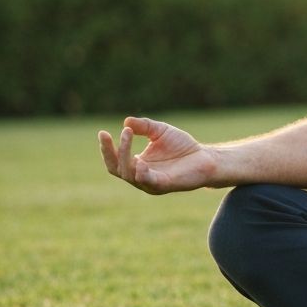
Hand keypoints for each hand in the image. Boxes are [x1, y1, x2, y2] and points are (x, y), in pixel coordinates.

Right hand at [98, 117, 215, 193]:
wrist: (205, 157)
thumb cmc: (182, 146)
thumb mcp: (159, 131)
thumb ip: (144, 126)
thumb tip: (126, 121)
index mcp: (137, 165)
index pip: (115, 160)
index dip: (107, 148)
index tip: (102, 132)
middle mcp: (140, 176)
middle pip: (116, 168)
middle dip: (110, 151)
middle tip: (109, 135)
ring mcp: (151, 183)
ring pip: (128, 174)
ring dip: (124, 154)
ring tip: (127, 134)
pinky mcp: (163, 185)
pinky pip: (147, 181)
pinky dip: (140, 172)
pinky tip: (139, 160)